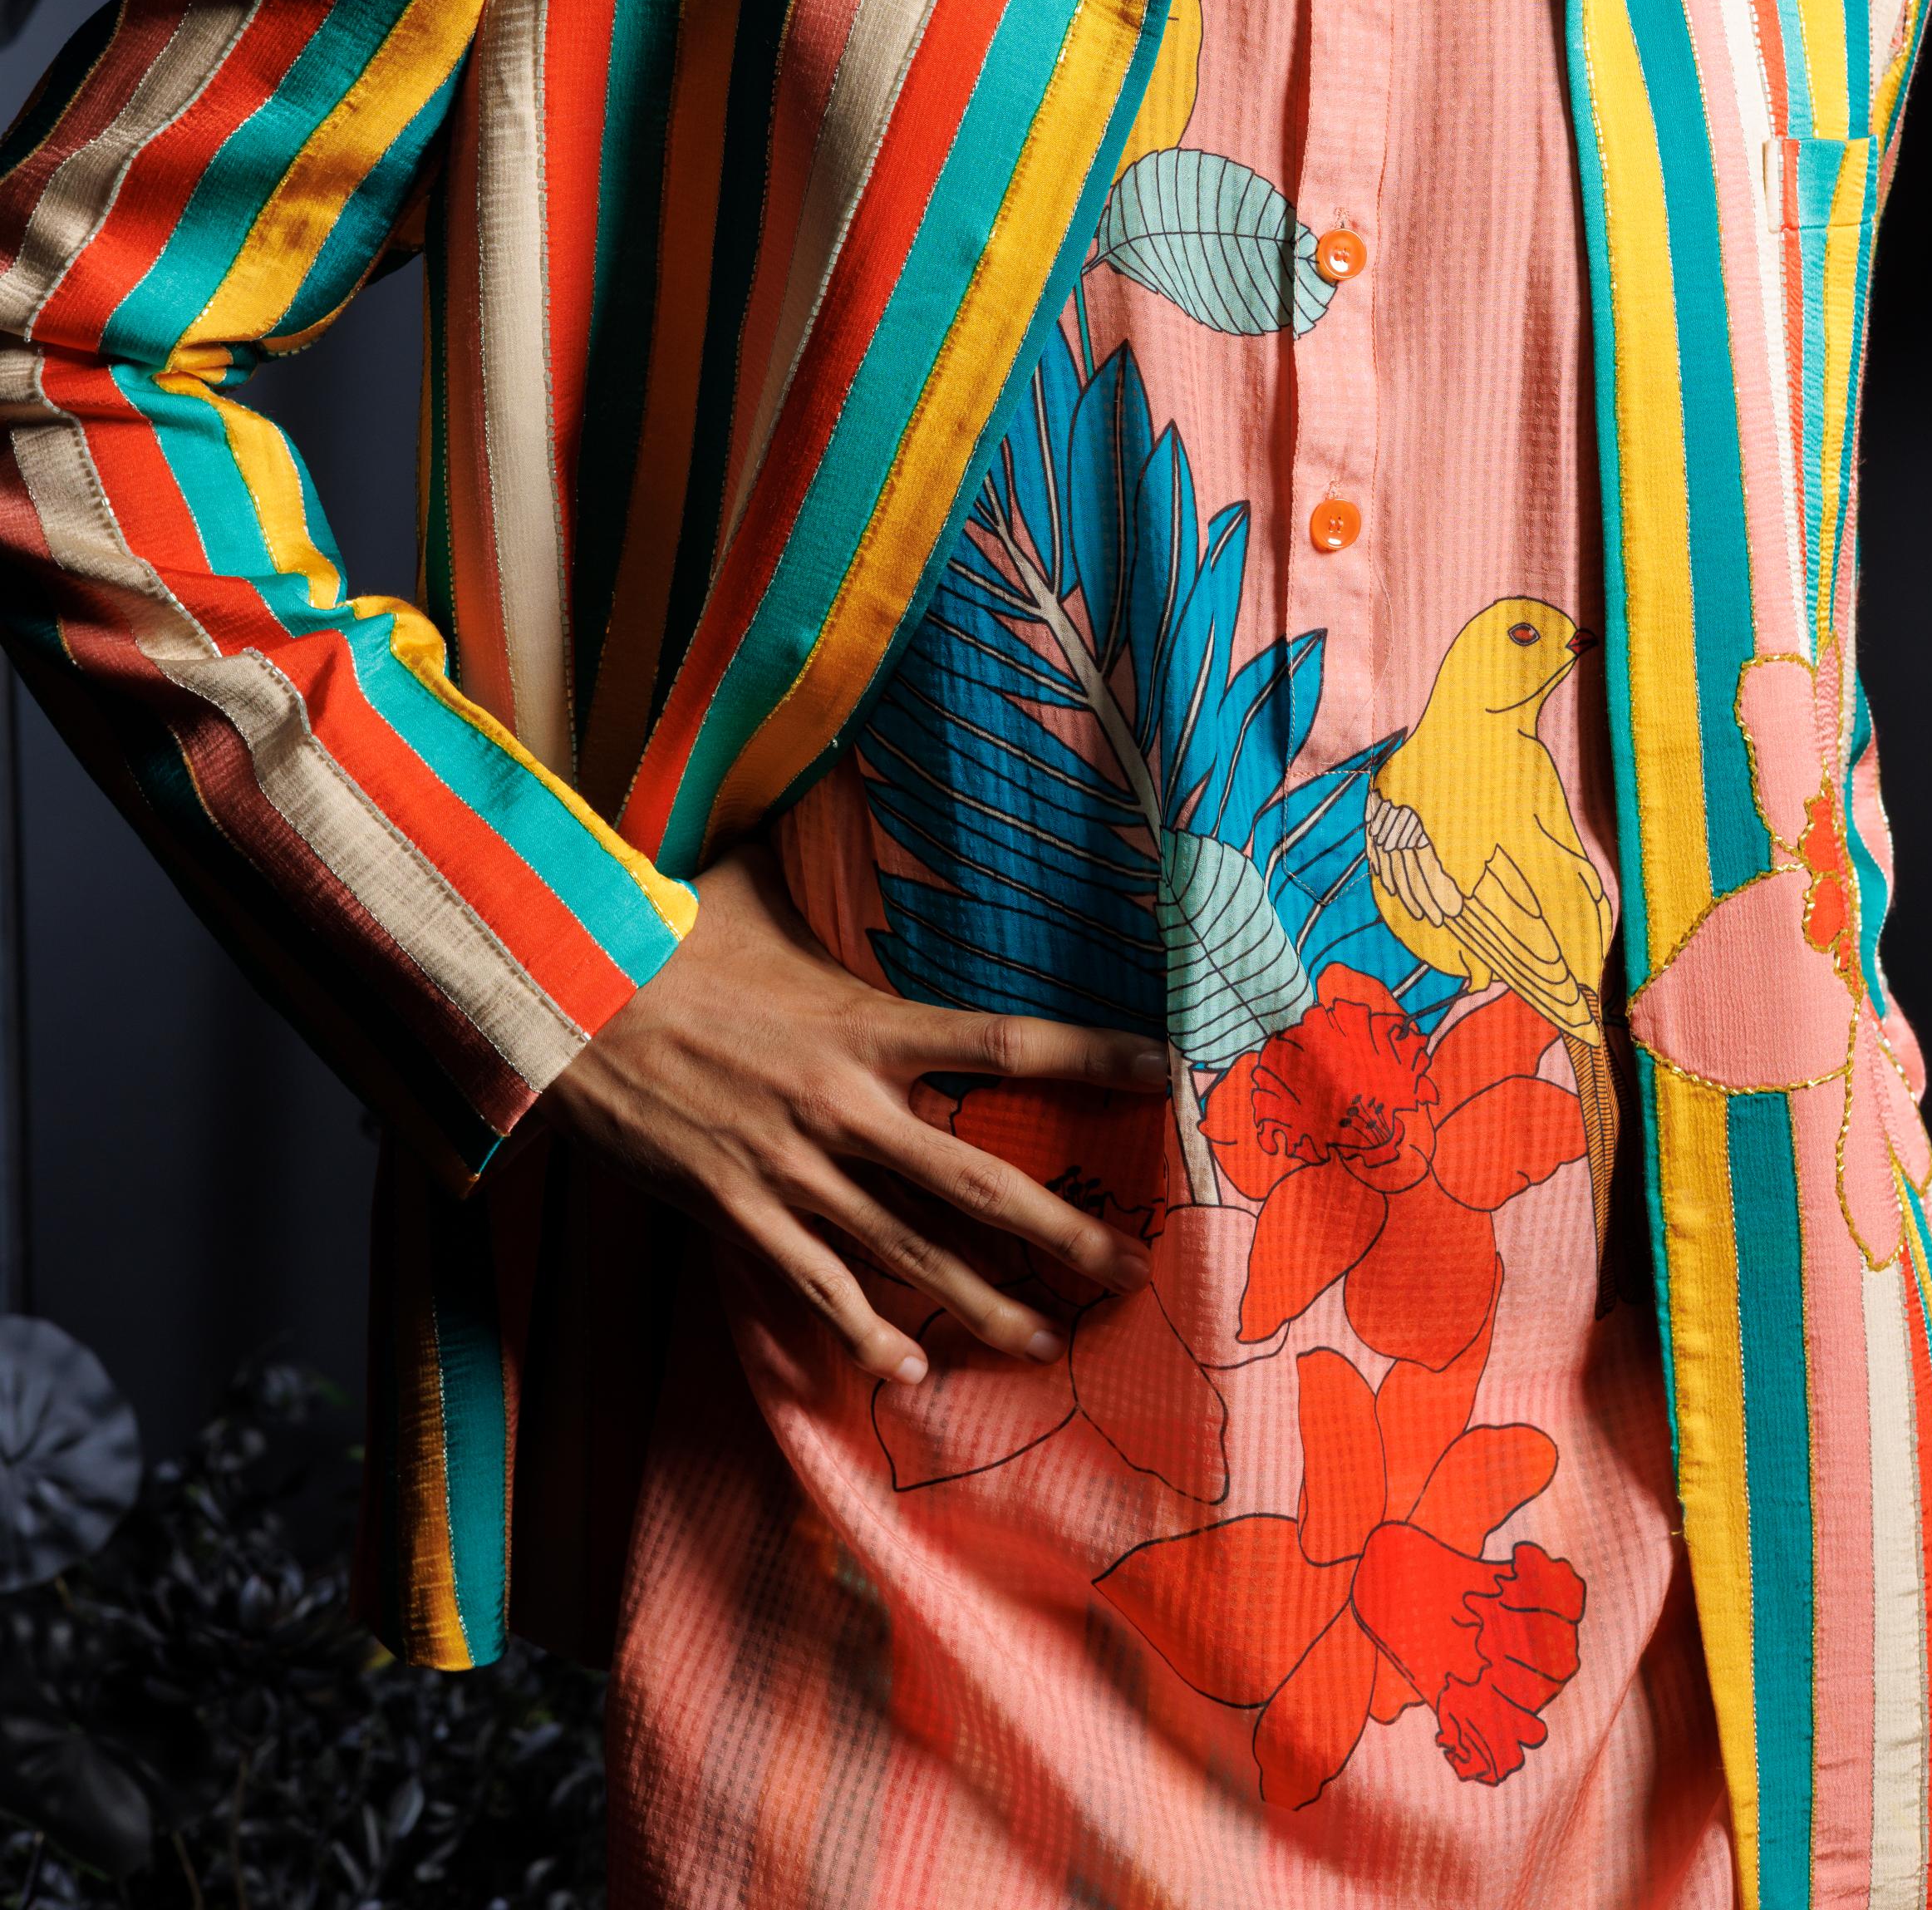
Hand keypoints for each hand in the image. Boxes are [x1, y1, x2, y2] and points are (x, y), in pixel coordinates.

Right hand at [543, 840, 1170, 1383]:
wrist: (566, 1001)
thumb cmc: (667, 936)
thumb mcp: (753, 882)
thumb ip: (810, 854)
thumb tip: (825, 760)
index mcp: (866, 1021)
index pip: (1007, 1040)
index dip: (1093, 1056)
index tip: (1165, 1072)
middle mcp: (845, 1104)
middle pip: (980, 1179)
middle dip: (1062, 1231)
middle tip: (1130, 1268)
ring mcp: (792, 1168)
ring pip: (910, 1252)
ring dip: (982, 1304)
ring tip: (1049, 1340)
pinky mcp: (737, 1211)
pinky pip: (814, 1288)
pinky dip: (863, 1334)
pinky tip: (909, 1372)